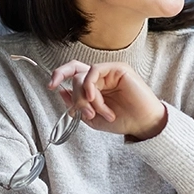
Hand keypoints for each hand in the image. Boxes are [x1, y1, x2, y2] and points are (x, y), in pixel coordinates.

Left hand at [48, 60, 166, 140]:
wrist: (142, 124)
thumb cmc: (122, 121)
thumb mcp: (92, 118)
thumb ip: (77, 106)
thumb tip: (62, 92)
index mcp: (95, 86)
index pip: (73, 72)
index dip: (59, 74)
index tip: (50, 86)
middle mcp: (101, 77)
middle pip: (75, 74)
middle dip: (74, 95)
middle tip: (76, 107)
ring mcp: (109, 71)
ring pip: (83, 76)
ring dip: (85, 98)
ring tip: (97, 112)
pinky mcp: (118, 69)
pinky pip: (94, 72)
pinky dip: (90, 87)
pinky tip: (94, 99)